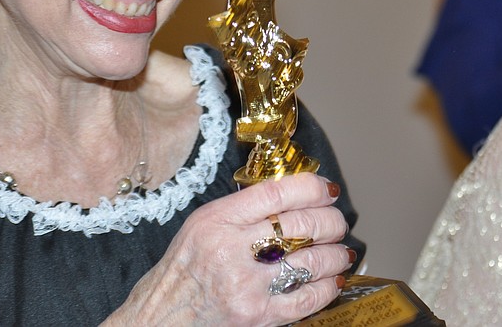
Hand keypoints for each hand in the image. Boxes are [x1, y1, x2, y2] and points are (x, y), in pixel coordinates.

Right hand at [104, 173, 352, 325]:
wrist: (159, 319)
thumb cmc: (182, 271)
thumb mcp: (201, 225)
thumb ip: (242, 209)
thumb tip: (293, 195)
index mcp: (217, 220)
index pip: (276, 193)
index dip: (312, 188)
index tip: (328, 189)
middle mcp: (232, 250)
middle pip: (301, 225)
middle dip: (331, 222)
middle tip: (338, 222)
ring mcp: (247, 286)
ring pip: (311, 261)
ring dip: (336, 254)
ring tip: (342, 251)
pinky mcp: (257, 316)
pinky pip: (307, 299)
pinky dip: (328, 287)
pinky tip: (334, 279)